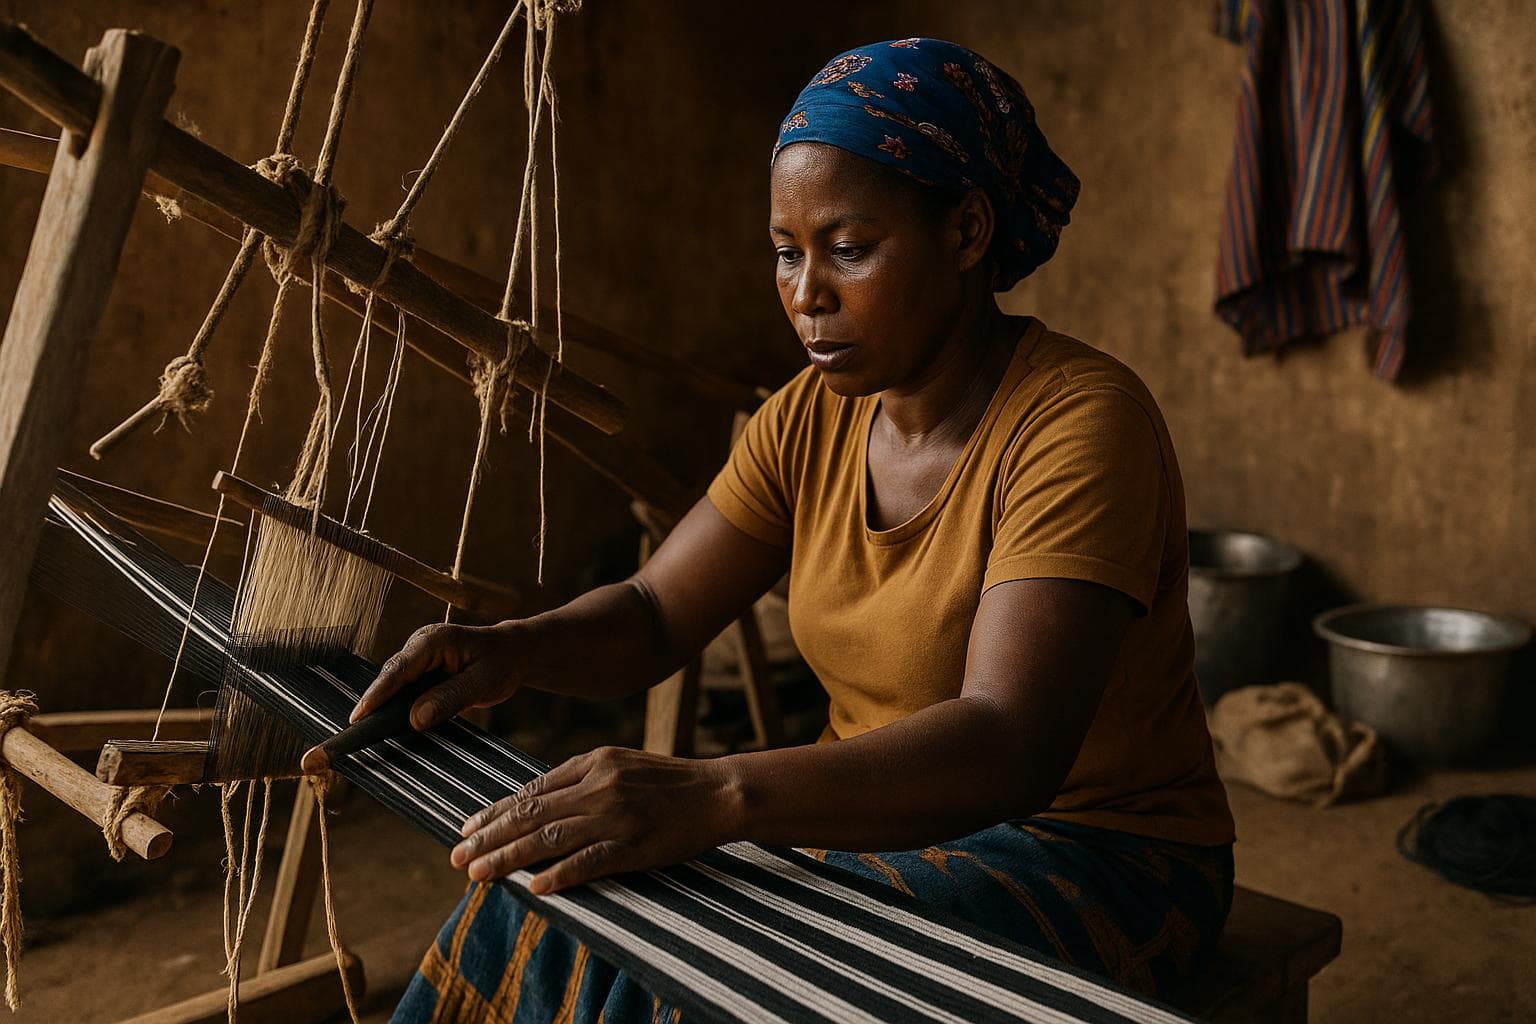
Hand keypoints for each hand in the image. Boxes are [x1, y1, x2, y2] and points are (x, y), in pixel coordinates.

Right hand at [350, 621, 521, 729]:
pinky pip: (404, 691)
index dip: (377, 695)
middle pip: (390, 679)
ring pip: (394, 687)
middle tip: (356, 734)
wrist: (513, 653)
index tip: (358, 718)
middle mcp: (420, 645)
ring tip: (366, 736)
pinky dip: (398, 708)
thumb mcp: (482, 683)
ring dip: (384, 709)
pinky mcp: (419, 671)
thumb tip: (416, 719)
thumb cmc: (502, 663)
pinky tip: (391, 728)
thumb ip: (450, 699)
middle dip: (373, 705)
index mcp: (434, 640)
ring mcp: (417, 658)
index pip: (398, 670)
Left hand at [450, 746, 742, 894]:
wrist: (717, 793)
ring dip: (509, 858)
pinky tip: (535, 888)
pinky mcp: (634, 844)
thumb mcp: (621, 763)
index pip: (533, 791)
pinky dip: (560, 875)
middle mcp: (599, 787)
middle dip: (489, 836)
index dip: (496, 811)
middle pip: (532, 814)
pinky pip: (589, 862)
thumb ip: (581, 776)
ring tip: (478, 874)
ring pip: (550, 839)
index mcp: (593, 763)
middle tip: (457, 856)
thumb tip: (534, 799)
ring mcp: (616, 817)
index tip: (467, 827)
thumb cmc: (668, 781)